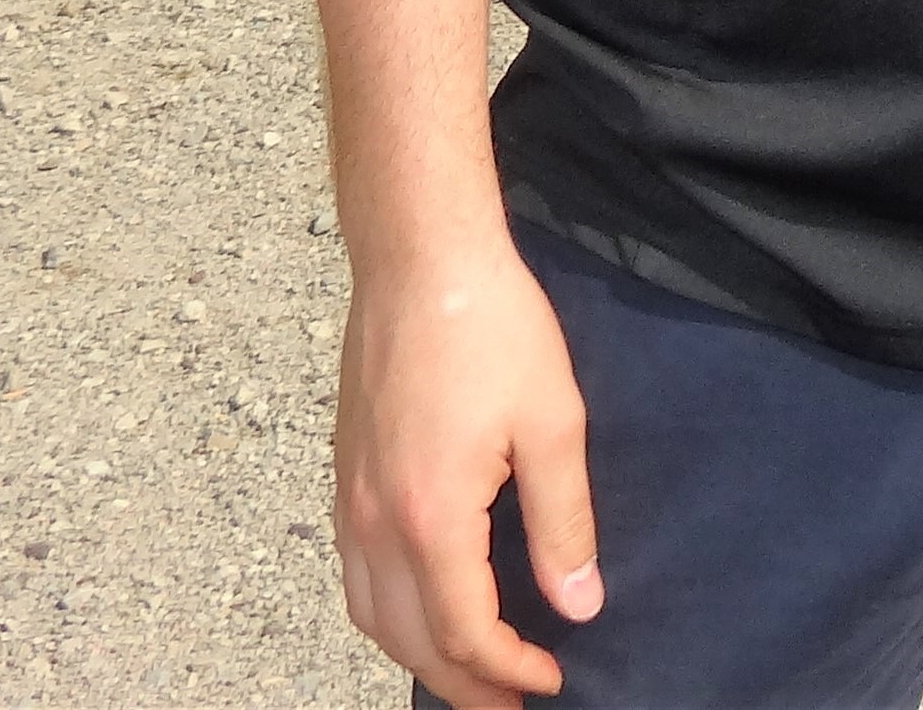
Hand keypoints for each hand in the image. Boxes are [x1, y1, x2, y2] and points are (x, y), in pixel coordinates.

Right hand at [330, 230, 601, 709]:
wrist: (420, 257)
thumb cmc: (491, 328)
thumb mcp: (553, 422)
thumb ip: (564, 521)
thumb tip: (579, 603)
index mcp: (431, 518)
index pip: (465, 633)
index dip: (510, 671)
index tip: (552, 679)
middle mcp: (374, 522)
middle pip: (409, 641)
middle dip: (463, 684)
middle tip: (512, 702)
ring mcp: (348, 500)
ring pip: (371, 616)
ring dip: (418, 655)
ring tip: (470, 669)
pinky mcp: (343, 474)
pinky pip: (355, 575)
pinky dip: (387, 612)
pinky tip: (423, 603)